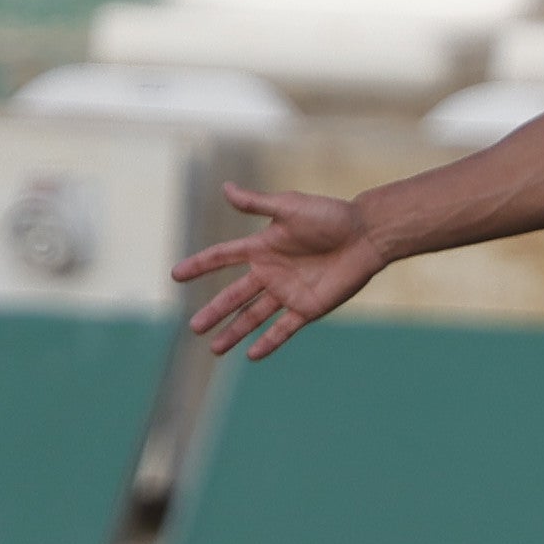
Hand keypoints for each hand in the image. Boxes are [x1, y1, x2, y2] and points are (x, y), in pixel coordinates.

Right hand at [171, 182, 391, 359]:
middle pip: (234, 296)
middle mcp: (271, 272)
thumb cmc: (330, 216)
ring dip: (234, 332)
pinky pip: (284, 328)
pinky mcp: (308, 307)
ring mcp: (288, 292)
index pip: (223, 257)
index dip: (200, 265)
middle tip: (193, 327)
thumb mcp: (289, 207)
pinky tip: (252, 355)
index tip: (176, 274)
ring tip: (214, 349)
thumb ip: (257, 204)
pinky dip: (269, 342)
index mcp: (262, 248)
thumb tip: (224, 187)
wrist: (367, 234)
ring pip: (254, 317)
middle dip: (214, 312)